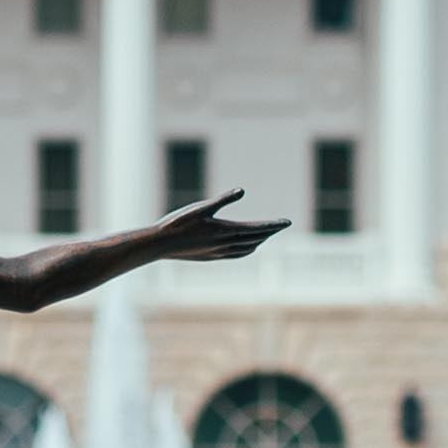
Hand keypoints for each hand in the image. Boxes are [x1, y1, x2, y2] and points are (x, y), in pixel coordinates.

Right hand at [144, 192, 284, 263]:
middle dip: (270, 232)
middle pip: (255, 239)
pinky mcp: (210, 257)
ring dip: (259, 242)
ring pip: (246, 249)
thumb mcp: (201, 207)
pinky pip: (235, 255)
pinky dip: (246, 250)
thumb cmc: (178, 222)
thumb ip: (223, 199)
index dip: (273, 225)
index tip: (287, 222)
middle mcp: (225, 244)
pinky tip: (245, 248)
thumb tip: (242, 190)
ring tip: (266, 236)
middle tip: (281, 226)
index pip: (257, 228)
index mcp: (225, 230)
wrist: (160, 244)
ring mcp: (218, 253)